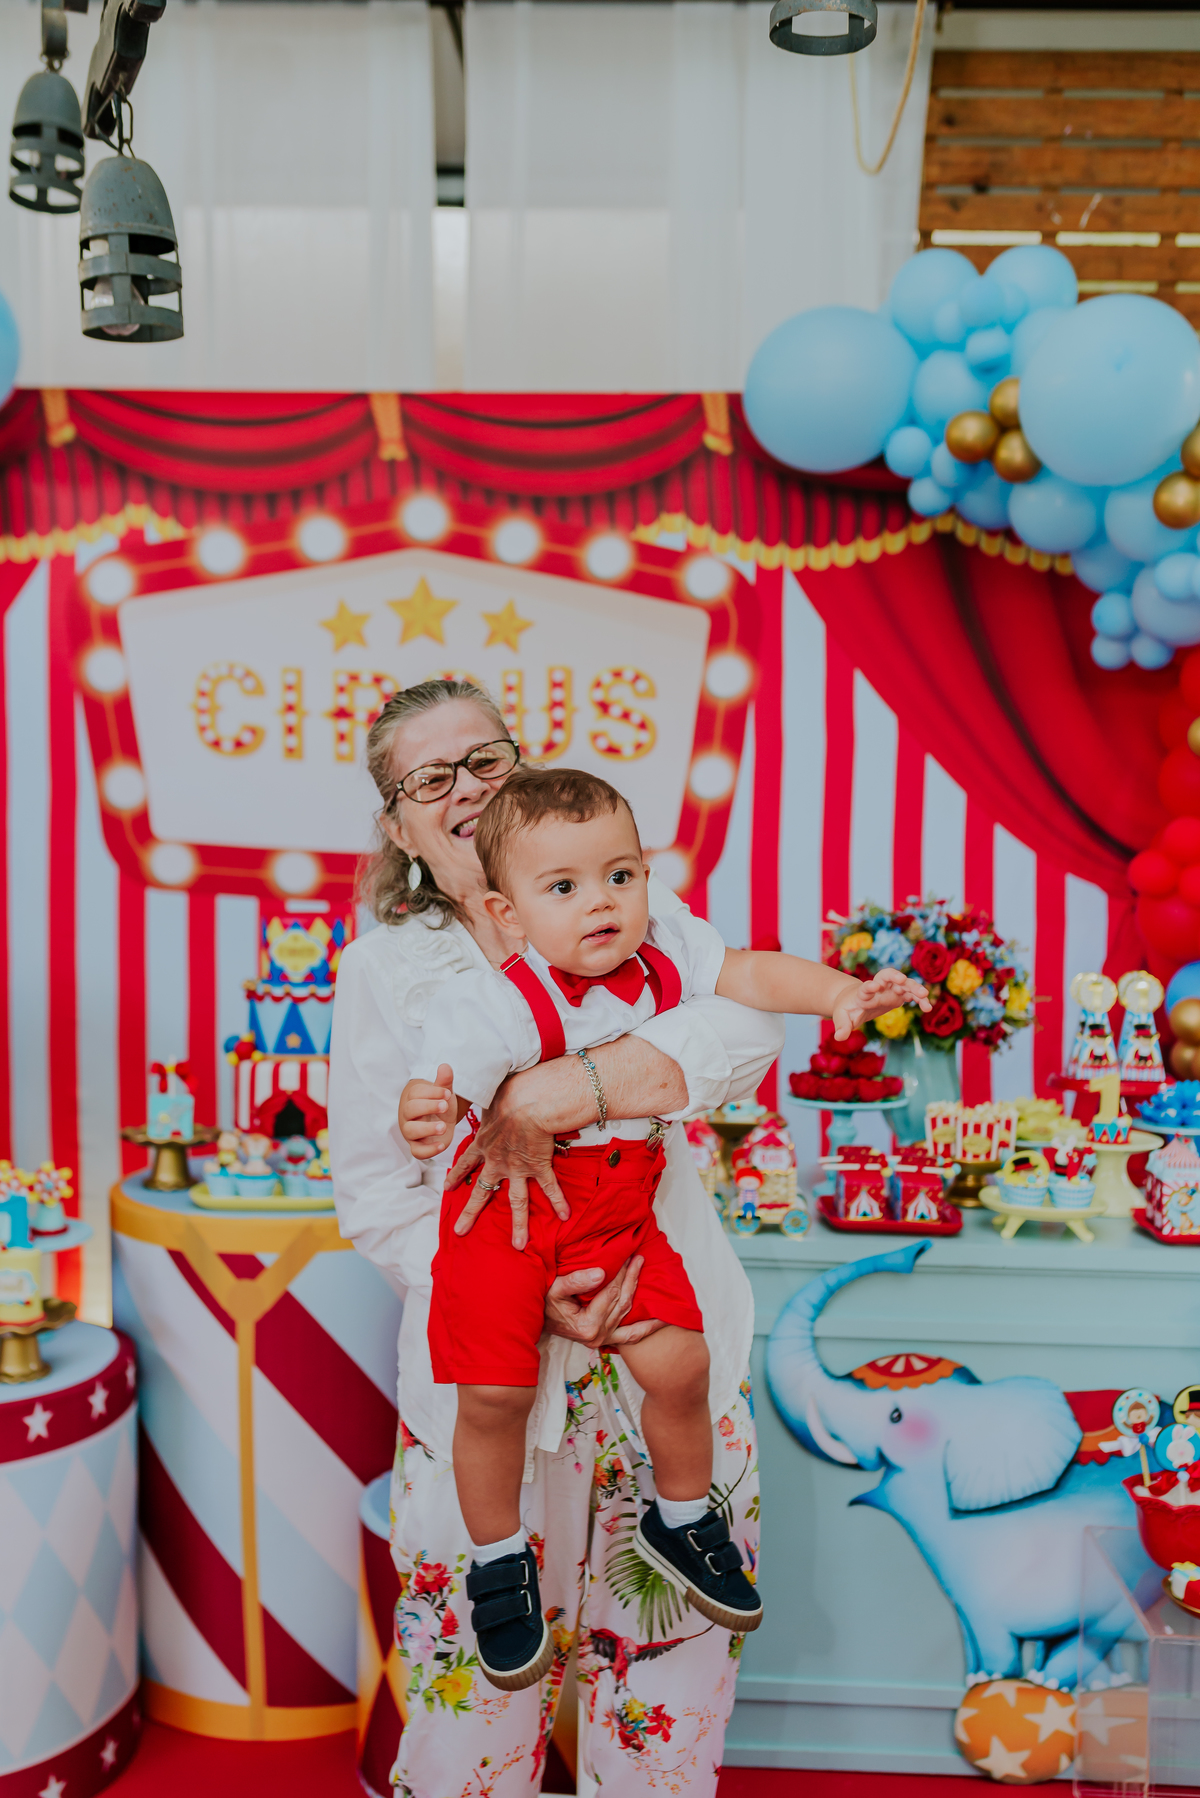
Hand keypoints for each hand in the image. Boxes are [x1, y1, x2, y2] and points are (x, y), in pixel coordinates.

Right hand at [399, 1066, 455, 1159]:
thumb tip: (445, 1066)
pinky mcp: (418, 1146)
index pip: (416, 1093)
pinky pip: (417, 1152)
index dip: (432, 1093)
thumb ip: (444, 1082)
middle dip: (428, 1107)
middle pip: (410, 1110)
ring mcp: (411, 1132)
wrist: (438, 1120)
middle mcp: (408, 1115)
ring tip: (444, 1126)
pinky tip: (442, 1145)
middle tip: (445, 1106)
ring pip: (410, 1131)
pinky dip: (428, 1150)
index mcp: (413, 1098)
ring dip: (427, 1129)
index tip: (448, 1093)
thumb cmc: (438, 1103)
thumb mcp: (443, 1092)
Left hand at [446, 1082, 569, 1251]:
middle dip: (470, 1213)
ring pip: (516, 1201)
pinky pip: (549, 1188)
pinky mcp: (538, 1167)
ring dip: (518, 1224)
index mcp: (483, 1143)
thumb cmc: (508, 1091)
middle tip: (460, 1231)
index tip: (447, 1188)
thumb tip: (473, 1081)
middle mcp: (497, 1161)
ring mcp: (517, 1167)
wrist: (527, 1101)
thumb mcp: (487, 1093)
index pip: (465, 1163)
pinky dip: (558, 1201)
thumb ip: (483, 1095)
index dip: (456, 1175)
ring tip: (518, 1245)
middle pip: (482, 1192)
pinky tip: (565, 1216)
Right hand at [544, 1257, 664, 1349]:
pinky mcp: (606, 1340)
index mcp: (588, 1324)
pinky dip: (647, 1328)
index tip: (627, 1256)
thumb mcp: (554, 1290)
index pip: (611, 1293)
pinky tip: (662, 1319)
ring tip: (645, 1272)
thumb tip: (600, 1273)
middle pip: (622, 1301)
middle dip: (632, 1277)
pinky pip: (632, 1336)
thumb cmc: (543, 1305)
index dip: (620, 1273)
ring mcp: (604, 1339)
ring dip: (639, 1292)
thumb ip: (576, 1281)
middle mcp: (599, 1335)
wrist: (537, 1322)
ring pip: (628, 1313)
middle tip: (638, 1258)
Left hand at [833, 968, 930, 1037]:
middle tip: (903, 980)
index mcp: (862, 993)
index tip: (874, 986)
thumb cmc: (847, 1009)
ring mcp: (889, 989)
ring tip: (924, 996)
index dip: (869, 987)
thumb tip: (839, 1038)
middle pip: (886, 976)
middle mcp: (877, 987)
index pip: (865, 988)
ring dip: (913, 987)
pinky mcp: (898, 995)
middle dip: (894, 976)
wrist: (854, 1000)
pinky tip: (927, 1007)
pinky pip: (911, 994)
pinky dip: (919, 999)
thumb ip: (842, 1026)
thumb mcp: (842, 1018)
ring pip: (903, 984)